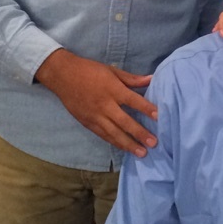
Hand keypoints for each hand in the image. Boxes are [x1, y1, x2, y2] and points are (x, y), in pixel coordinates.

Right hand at [35, 49, 155, 155]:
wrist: (63, 76)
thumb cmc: (90, 70)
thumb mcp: (112, 70)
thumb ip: (132, 78)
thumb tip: (151, 79)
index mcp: (112, 89)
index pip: (133, 101)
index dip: (146, 109)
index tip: (159, 117)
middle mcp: (104, 105)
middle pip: (125, 122)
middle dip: (140, 133)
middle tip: (154, 143)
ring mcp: (95, 116)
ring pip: (113, 133)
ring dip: (128, 144)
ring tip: (142, 153)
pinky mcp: (87, 123)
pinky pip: (103, 135)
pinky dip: (114, 142)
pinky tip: (124, 148)